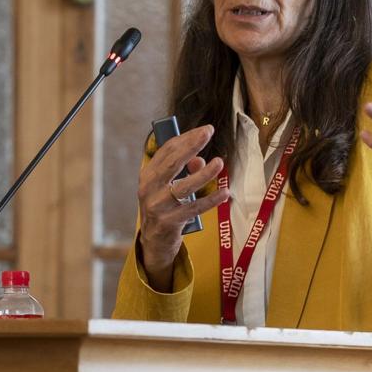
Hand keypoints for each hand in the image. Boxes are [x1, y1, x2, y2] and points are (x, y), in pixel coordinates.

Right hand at [137, 124, 228, 290]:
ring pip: (183, 187)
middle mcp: (149, 189)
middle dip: (191, 145)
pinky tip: (224, 193)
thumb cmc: (164, 207)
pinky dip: (210, 200)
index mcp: (148, 176)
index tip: (205, 130)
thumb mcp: (168, 187)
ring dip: (203, 174)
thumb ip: (183, 171)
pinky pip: (193, 209)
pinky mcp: (169, 222)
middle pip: (172, 163)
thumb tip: (201, 161)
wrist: (154, 241)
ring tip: (219, 163)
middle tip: (208, 133)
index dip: (186, 138)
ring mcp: (158, 206)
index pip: (166, 151)